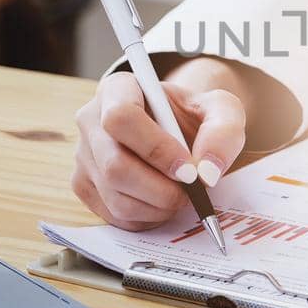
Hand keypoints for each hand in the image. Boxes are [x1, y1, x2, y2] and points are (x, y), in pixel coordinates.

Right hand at [71, 61, 246, 229]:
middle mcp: (91, 120)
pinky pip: (112, 214)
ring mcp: (83, 155)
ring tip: (181, 196)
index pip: (121, 117)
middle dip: (161, 188)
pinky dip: (146, 218)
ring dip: (157, 206)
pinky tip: (163, 203)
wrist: (179, 131)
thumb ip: (224, 131)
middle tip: (191, 191)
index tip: (189, 168)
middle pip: (115, 165)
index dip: (156, 149)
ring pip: (114, 195)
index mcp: (118, 88)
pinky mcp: (84, 186)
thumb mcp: (221, 110)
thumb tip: (207, 171)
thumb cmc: (193, 117)